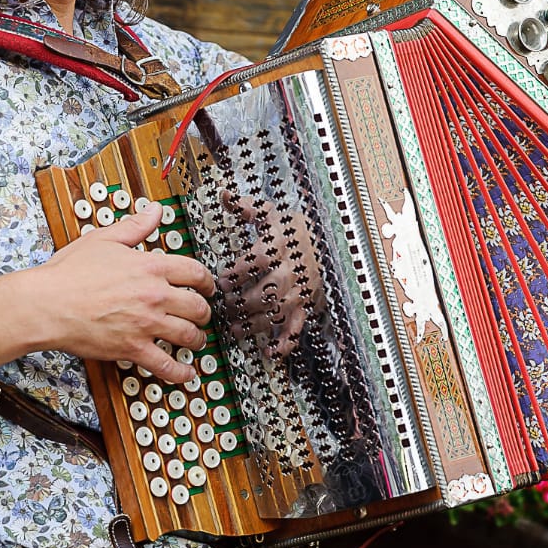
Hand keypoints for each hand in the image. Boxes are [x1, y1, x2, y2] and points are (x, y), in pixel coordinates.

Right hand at [33, 203, 213, 382]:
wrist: (47, 304)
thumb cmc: (69, 273)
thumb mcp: (104, 240)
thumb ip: (135, 226)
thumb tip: (154, 211)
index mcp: (151, 267)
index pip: (195, 273)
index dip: (207, 282)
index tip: (206, 287)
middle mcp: (155, 296)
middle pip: (198, 307)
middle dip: (204, 313)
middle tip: (202, 315)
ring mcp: (146, 324)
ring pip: (188, 336)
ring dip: (197, 340)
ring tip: (195, 341)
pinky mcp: (133, 349)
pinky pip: (166, 366)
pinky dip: (180, 372)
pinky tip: (185, 373)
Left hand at [215, 192, 319, 359]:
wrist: (327, 242)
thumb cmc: (294, 229)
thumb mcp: (272, 213)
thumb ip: (247, 206)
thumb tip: (224, 194)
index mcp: (280, 245)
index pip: (258, 260)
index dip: (238, 272)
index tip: (220, 280)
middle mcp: (291, 270)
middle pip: (266, 290)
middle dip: (242, 302)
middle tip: (222, 307)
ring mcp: (299, 290)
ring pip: (277, 312)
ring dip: (255, 324)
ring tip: (235, 329)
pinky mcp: (305, 305)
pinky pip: (297, 328)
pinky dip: (285, 343)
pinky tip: (269, 352)